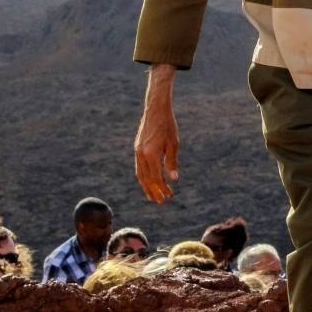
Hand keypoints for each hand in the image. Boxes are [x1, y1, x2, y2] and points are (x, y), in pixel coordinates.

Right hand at [134, 67, 180, 203]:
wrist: (155, 109)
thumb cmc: (168, 125)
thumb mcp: (173, 144)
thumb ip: (172, 162)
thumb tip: (173, 180)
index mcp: (151, 154)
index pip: (156, 177)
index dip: (163, 188)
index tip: (170, 195)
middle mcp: (141, 154)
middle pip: (146, 179)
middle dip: (153, 191)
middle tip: (161, 202)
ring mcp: (137, 151)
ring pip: (140, 174)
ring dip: (146, 186)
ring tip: (152, 196)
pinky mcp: (137, 148)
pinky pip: (138, 167)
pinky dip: (143, 176)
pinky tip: (148, 181)